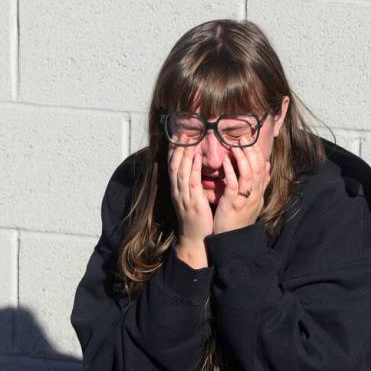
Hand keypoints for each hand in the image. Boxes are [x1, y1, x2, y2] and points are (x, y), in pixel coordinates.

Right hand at [169, 146, 212, 265]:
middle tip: (181, 131)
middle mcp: (178, 192)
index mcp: (177, 190)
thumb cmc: (197, 220)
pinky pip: (192, 183)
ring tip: (188, 139)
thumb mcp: (191, 200)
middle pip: (174, 165)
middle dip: (177, 147)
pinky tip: (197, 157)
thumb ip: (192, 185)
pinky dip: (193, 168)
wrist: (196, 240)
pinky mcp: (194, 203)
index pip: (172, 166)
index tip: (177, 135)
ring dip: (184, 154)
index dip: (174, 150)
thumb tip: (195, 170)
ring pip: (181, 171)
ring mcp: (184, 197)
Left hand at [213, 145, 269, 234]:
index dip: (258, 153)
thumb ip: (261, 184)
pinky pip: (233, 185)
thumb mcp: (254, 201)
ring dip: (242, 158)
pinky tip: (225, 161)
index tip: (252, 141)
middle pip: (257, 169)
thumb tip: (268, 167)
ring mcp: (244, 199)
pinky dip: (230, 172)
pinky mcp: (232, 204)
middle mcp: (254, 195)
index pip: (263, 169)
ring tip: (236, 145)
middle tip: (244, 137)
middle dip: (251, 152)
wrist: (233, 240)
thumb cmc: (239, 220)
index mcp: (259, 193)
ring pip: (248, 175)